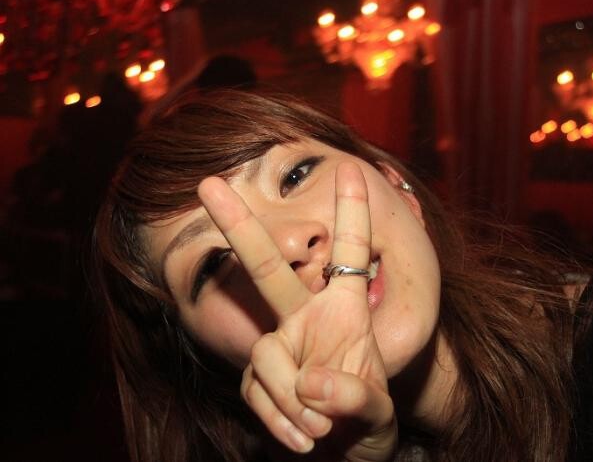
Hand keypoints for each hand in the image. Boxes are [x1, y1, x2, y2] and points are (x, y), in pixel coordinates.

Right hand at [198, 162, 396, 460]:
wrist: (340, 455)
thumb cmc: (367, 423)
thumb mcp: (376, 413)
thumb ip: (355, 397)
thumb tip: (312, 383)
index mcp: (346, 311)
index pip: (351, 254)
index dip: (351, 212)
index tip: (351, 168)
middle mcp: (306, 318)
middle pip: (269, 269)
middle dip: (240, 227)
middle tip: (208, 184)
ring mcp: (279, 346)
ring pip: (266, 356)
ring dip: (293, 400)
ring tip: (323, 429)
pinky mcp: (258, 379)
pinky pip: (256, 392)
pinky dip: (280, 421)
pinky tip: (304, 439)